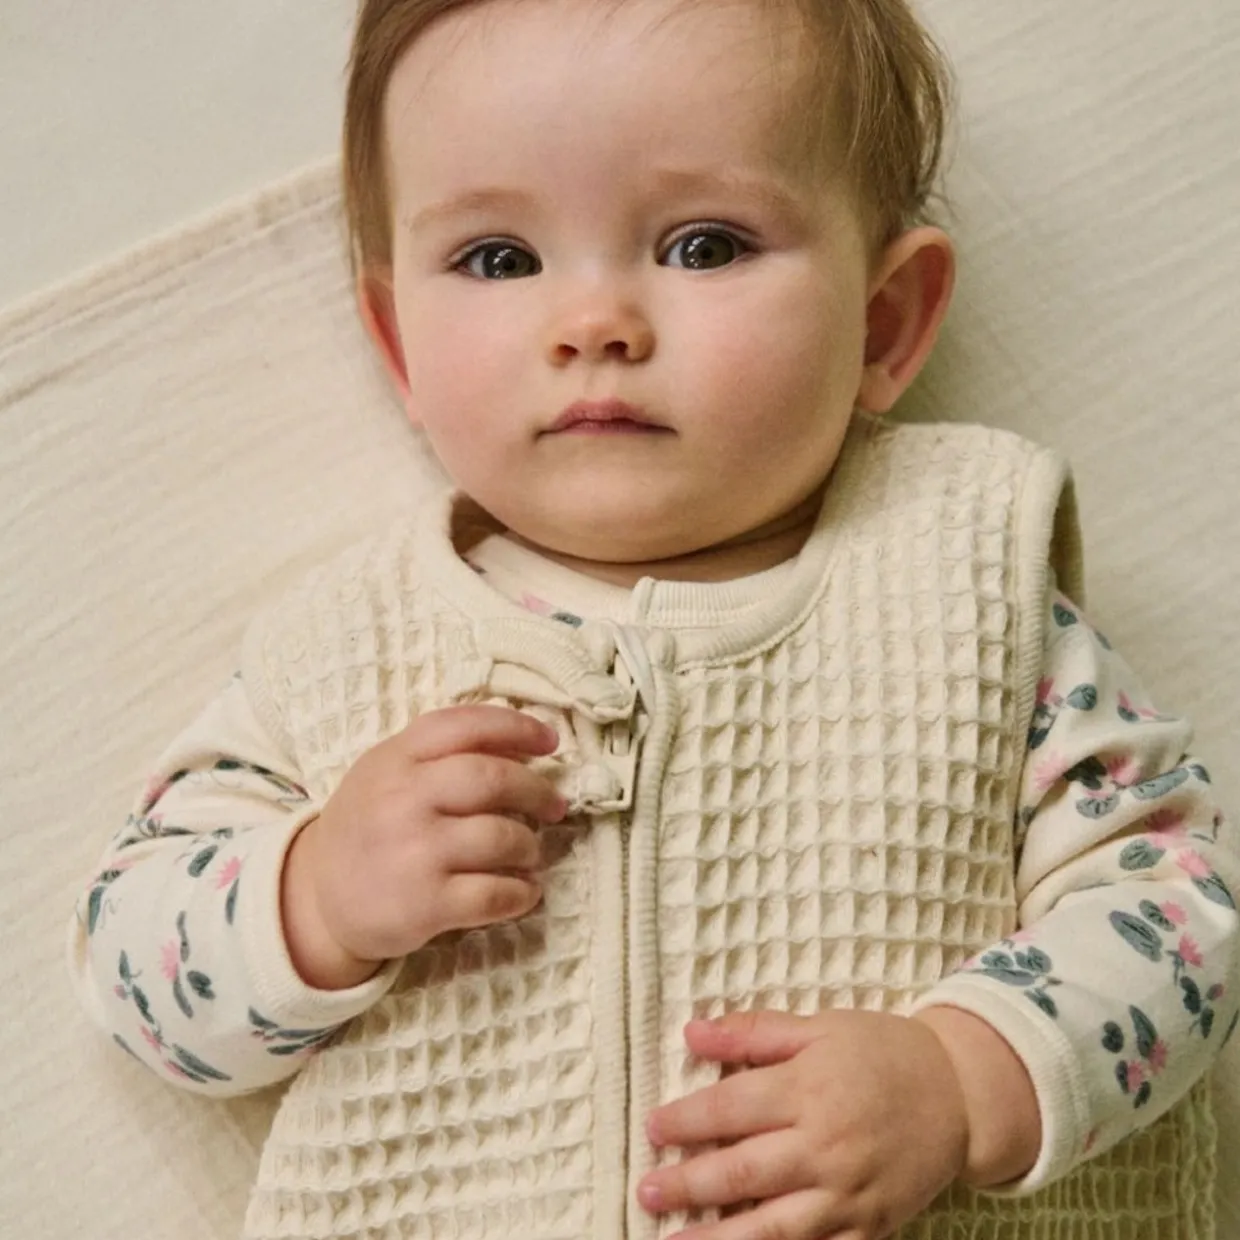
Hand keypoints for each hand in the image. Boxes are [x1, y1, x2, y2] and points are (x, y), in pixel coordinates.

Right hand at [281, 704, 565, 988]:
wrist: (316, 898)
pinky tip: (525, 892)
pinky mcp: (425, 905)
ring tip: (530, 853)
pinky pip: (495, 895)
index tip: (550, 742)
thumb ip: (440, 753)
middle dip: (537, 791)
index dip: (517, 728)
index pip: (466, 726)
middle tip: (554, 805)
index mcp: (396, 758)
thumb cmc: (368, 825)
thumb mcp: (387, 772)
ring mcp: (415, 853)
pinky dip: (522, 893)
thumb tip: (521, 749)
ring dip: (530, 847)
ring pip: (502, 838)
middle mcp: (404, 799)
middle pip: (493, 779)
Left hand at [638, 1009, 969, 1239]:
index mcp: (809, 1088)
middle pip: (744, 1170)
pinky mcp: (869, 1228)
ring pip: (774, 1226)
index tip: (653, 1127)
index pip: (731, 1107)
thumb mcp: (819, 1027)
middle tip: (648, 1191)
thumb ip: (755, 1032)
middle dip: (689, 1184)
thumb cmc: (881, 1053)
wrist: (960, 1094)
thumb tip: (692, 1033)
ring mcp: (848, 1194)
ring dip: (719, 1239)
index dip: (686, 1119)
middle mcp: (825, 1145)